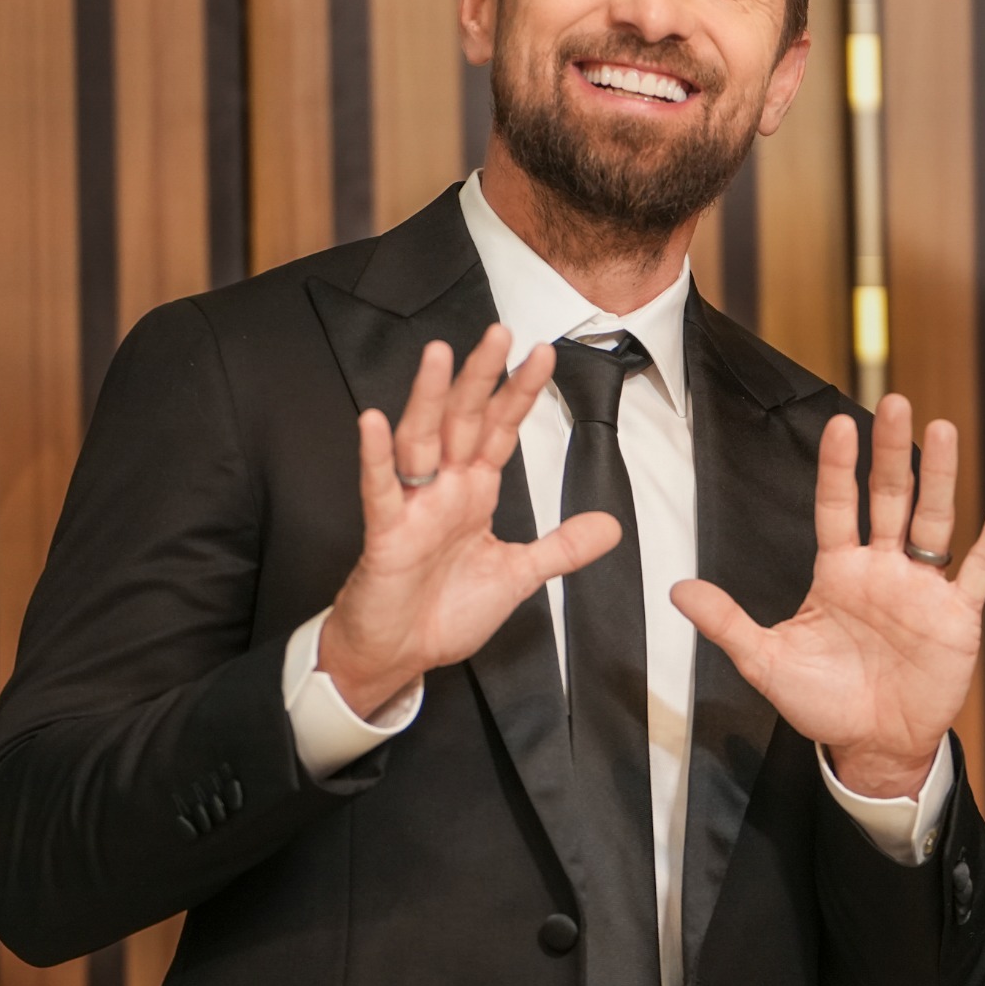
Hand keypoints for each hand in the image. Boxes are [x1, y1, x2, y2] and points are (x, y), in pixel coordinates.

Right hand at [317, 325, 620, 715]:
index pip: (502, 430)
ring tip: (438, 353)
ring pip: (420, 439)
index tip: (545, 353)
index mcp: (474, 492)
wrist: (398, 654)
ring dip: (428, 397)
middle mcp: (444, 488)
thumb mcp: (518, 576)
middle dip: (482, 377)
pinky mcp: (385, 535)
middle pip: (464, 420)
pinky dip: (375, 457)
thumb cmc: (444, 611)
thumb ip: (561, 548)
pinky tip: (373, 421)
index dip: (521, 393)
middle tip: (501, 330)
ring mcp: (413, 507)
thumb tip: (611, 526)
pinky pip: (380, 490)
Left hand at [674, 395, 984, 799]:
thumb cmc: (823, 703)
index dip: (838, 468)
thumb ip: (728, 623)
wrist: (874, 747)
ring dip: (940, 477)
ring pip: (932, 520)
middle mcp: (882, 569)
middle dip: (890, 452)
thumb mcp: (767, 662)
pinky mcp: (956, 614)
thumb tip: (676, 591)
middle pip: (889, 498)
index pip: (837, 507)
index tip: (839, 425)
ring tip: (943, 429)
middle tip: (892, 401)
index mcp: (839, 572)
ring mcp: (922, 587)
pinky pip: (980, 568)